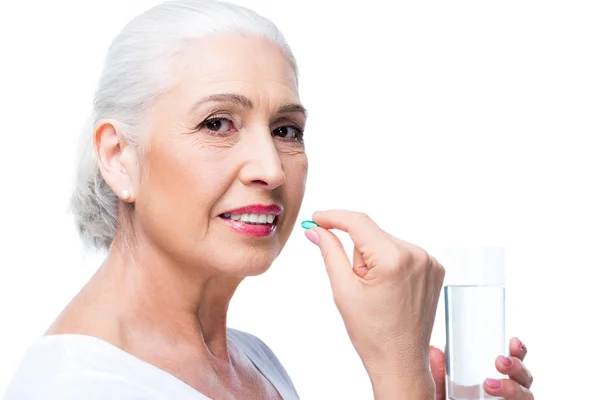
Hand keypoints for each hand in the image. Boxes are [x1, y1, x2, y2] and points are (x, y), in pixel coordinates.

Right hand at [307, 210, 444, 397]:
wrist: (400, 361)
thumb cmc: (373, 334)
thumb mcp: (343, 290)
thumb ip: (330, 252)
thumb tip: (317, 231)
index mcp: (394, 259)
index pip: (358, 222)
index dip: (333, 217)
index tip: (317, 219)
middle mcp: (417, 255)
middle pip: (372, 234)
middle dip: (357, 252)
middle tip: (356, 283)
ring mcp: (429, 261)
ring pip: (386, 242)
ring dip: (374, 258)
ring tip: (376, 291)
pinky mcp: (435, 268)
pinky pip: (402, 252)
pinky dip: (390, 263)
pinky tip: (389, 289)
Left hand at [429, 337, 533, 398]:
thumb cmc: (451, 399)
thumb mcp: (442, 387)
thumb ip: (439, 372)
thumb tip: (434, 351)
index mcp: (496, 375)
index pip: (513, 359)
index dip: (518, 349)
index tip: (513, 341)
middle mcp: (509, 390)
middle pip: (525, 376)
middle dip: (517, 366)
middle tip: (500, 361)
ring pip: (526, 395)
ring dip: (513, 388)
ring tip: (489, 384)